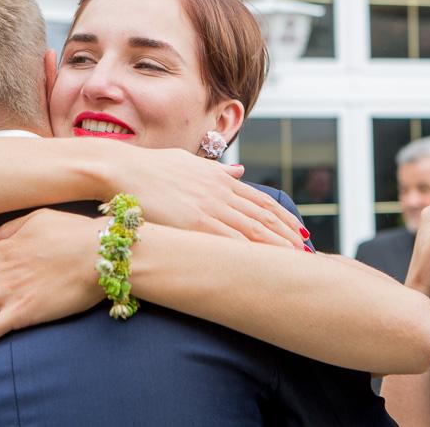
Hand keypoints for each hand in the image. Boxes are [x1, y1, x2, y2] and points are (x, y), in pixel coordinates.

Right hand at [103, 145, 305, 248]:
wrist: (122, 169)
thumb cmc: (150, 168)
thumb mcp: (189, 162)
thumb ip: (216, 170)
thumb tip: (239, 170)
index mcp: (219, 179)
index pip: (260, 200)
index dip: (282, 217)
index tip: (299, 230)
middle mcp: (219, 191)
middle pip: (262, 217)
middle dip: (286, 235)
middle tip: (306, 252)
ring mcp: (208, 207)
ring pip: (251, 230)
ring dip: (275, 247)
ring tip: (294, 262)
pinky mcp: (193, 222)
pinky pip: (227, 241)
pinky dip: (248, 254)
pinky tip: (262, 266)